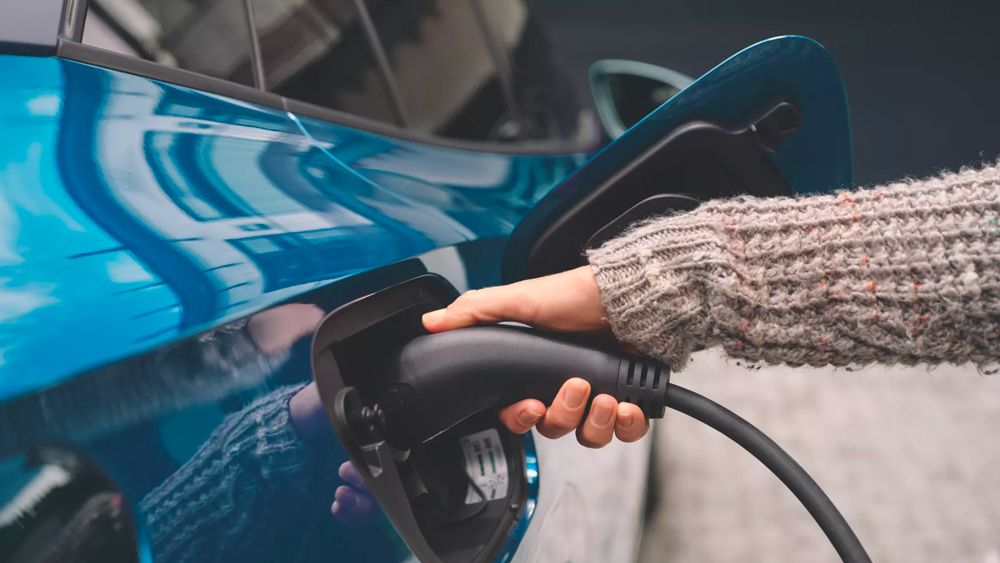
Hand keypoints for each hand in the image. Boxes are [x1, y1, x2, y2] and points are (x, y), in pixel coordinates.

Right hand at [421, 267, 648, 447]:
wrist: (631, 294)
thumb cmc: (574, 295)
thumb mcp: (518, 299)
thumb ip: (474, 313)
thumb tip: (432, 322)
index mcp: (535, 370)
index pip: (519, 414)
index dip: (521, 418)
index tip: (529, 406)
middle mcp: (565, 387)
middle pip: (554, 428)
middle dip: (563, 414)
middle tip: (574, 386)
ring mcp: (598, 395)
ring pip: (588, 436)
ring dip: (596, 421)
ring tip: (605, 396)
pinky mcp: (630, 399)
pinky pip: (626, 431)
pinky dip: (628, 424)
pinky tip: (627, 405)